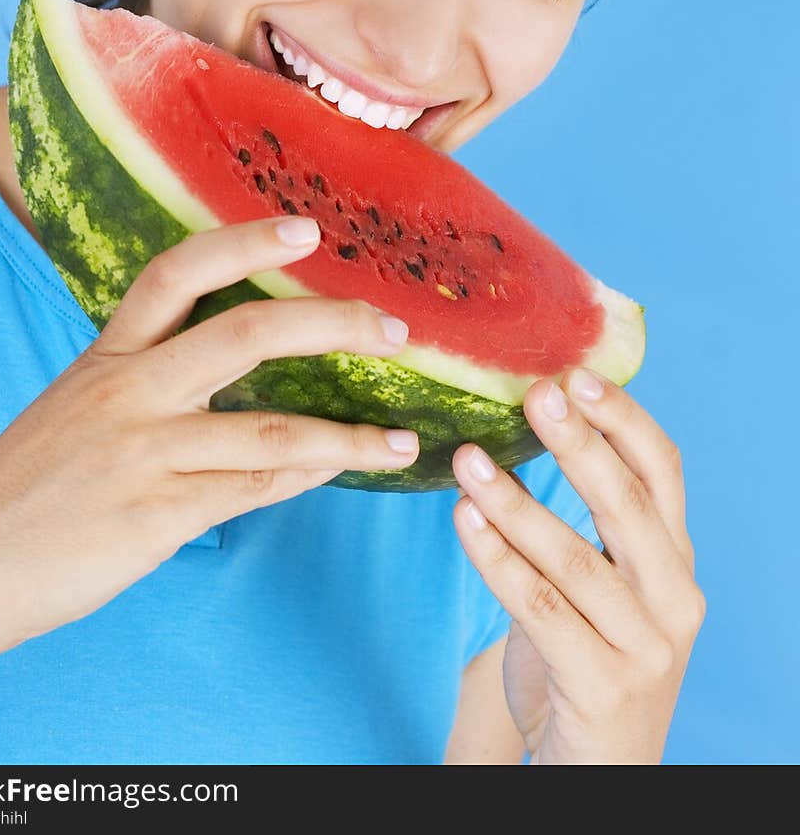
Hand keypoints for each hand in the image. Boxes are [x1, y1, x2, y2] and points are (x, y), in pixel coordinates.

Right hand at [0, 216, 417, 679]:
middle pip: (245, 333)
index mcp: (106, 356)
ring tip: (400, 441)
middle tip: (394, 330)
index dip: (245, 241)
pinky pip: (250, 491)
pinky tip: (338, 472)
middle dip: (332, 323)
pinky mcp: (151, 517)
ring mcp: (141, 454)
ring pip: (271, 430)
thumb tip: (234, 384)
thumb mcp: (76, 411)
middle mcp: (127, 392)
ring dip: (349, 436)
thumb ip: (145, 384)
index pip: (177, 273)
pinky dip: (305, 479)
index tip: (307, 228)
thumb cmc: (24, 488)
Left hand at [452, 368, 704, 764]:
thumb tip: (521, 427)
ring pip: (574, 559)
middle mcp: (674, 598)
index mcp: (675, 559)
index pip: (663, 471)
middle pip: (627, 504)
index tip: (577, 371)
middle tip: (533, 393)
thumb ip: (580, 521)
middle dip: (577, 442)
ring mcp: (645, 647)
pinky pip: (541, 611)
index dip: (624, 418)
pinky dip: (498, 561)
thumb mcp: (600, 582)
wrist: (596, 767)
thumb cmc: (587, 655)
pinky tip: (464, 522)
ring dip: (515, 502)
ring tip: (468, 459)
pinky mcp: (603, 685)